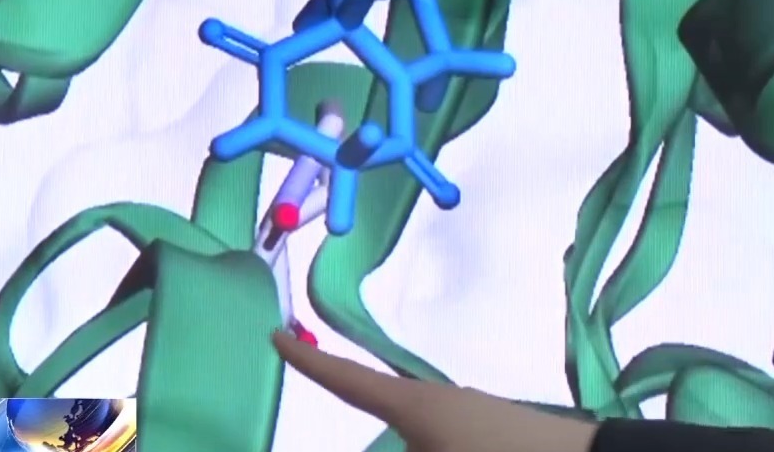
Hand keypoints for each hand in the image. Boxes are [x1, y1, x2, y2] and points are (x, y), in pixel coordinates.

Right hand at [272, 330, 598, 451]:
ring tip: (439, 448)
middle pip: (390, 421)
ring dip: (421, 447)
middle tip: (379, 421)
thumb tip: (371, 437)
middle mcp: (440, 401)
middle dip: (389, 441)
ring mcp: (472, 414)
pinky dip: (446, 451)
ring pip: (424, 439)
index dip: (309, 362)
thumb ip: (392, 447)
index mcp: (415, 406)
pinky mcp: (498, 431)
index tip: (276, 333)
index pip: (347, 379)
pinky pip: (452, 444)